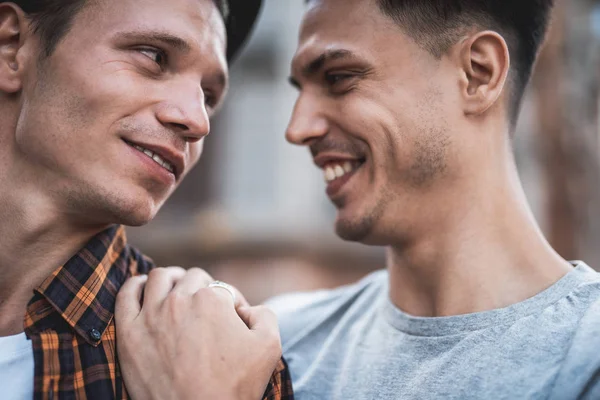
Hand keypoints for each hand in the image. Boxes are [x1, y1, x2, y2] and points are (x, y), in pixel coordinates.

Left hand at [115, 267, 282, 399]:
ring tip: (177, 292)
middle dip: (203, 289)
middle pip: (192, 278)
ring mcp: (150, 315)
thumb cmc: (234, 387)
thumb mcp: (269, 346)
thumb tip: (246, 308)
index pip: (223, 288)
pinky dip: (136, 286)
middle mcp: (180, 300)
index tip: (232, 322)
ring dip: (172, 279)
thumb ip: (264, 315)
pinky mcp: (128, 333)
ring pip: (159, 278)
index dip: (231, 304)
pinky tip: (144, 290)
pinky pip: (126, 295)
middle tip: (207, 311)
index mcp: (212, 299)